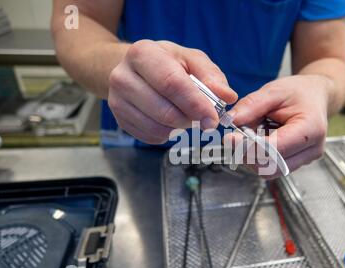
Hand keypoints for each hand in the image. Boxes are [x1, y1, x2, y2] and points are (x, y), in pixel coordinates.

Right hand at [108, 40, 236, 143]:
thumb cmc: (168, 63)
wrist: (135, 70)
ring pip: (158, 128)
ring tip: (185, 115)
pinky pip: (151, 137)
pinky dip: (168, 134)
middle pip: (165, 111)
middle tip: (203, 117)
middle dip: (190, 119)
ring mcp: (117, 101)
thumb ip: (212, 76)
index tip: (214, 119)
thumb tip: (227, 97)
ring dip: (180, 128)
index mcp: (142, 54)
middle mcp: (123, 77)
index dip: (196, 104)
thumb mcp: (191, 59)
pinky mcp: (120, 120)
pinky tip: (170, 120)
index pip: (172, 84)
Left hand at [227, 75, 331, 177]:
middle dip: (247, 154)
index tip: (230, 138)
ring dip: (252, 156)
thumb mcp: (274, 90)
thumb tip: (231, 121)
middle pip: (271, 166)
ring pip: (269, 170)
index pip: (276, 149)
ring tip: (250, 134)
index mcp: (311, 129)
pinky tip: (258, 140)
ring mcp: (305, 159)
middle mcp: (311, 149)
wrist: (315, 96)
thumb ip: (252, 105)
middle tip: (233, 137)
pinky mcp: (296, 163)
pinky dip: (258, 156)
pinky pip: (271, 167)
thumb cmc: (299, 92)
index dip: (249, 147)